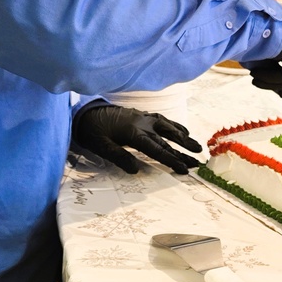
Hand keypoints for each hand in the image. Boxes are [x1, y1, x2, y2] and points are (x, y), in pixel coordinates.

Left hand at [73, 104, 202, 174]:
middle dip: (183, 151)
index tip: (184, 169)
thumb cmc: (91, 131)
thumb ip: (118, 157)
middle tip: (197, 161)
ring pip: (168, 127)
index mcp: (133, 133)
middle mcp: (142, 123)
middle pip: (167, 139)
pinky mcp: (141, 114)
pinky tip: (181, 130)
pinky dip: (174, 125)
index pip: (157, 149)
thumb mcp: (100, 146)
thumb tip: (136, 170)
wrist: (85, 112)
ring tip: (196, 145)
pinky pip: (162, 119)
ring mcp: (143, 117)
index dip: (171, 160)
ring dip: (183, 136)